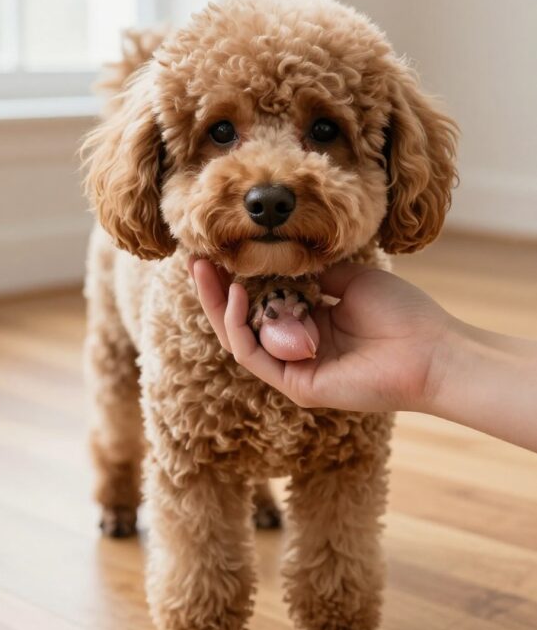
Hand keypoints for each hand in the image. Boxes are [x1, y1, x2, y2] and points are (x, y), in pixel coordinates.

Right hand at [192, 259, 449, 411]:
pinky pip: (254, 354)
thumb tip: (279, 252)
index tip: (218, 246)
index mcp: (311, 320)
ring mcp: (295, 366)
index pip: (260, 299)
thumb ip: (311, 269)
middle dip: (216, 289)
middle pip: (242, 319)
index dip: (237, 275)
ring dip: (219, 304)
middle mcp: (298, 345)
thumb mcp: (350, 277)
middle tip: (196, 258)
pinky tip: (239, 293)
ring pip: (240, 337)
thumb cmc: (401, 312)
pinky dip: (240, 325)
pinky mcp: (297, 383)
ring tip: (207, 271)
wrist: (432, 349)